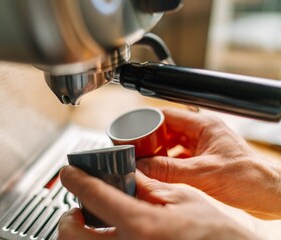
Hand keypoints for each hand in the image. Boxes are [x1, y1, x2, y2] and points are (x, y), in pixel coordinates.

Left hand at [58, 165, 255, 239]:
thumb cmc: (214, 235)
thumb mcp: (183, 199)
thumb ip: (148, 185)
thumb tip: (125, 173)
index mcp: (141, 225)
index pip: (93, 195)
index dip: (75, 179)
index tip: (68, 173)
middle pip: (70, 235)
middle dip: (68, 219)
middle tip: (78, 210)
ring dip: (78, 235)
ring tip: (92, 225)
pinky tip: (110, 237)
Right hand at [137, 108, 280, 218]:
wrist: (269, 194)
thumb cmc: (248, 178)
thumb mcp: (202, 173)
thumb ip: (169, 170)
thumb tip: (142, 166)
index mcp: (204, 125)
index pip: (168, 115)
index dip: (148, 122)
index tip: (133, 132)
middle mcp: (202, 132)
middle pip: (168, 129)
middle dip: (151, 139)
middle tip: (136, 149)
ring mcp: (203, 145)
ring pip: (173, 143)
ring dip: (159, 152)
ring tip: (146, 160)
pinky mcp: (204, 158)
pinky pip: (180, 156)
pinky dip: (168, 162)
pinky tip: (161, 171)